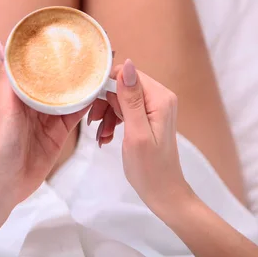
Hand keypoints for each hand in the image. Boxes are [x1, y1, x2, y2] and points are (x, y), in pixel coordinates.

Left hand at [0, 40, 88, 204]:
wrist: (7, 180)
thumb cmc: (1, 141)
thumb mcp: (6, 106)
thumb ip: (9, 78)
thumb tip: (2, 45)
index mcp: (19, 92)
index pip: (37, 68)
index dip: (49, 54)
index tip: (65, 36)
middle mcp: (35, 102)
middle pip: (57, 81)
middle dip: (71, 68)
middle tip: (91, 52)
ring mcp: (49, 118)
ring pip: (70, 96)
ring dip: (82, 85)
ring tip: (99, 68)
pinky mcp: (60, 133)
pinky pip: (76, 114)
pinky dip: (87, 104)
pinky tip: (99, 92)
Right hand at [89, 59, 190, 210]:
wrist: (163, 192)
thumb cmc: (150, 168)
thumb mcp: (137, 133)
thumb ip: (131, 99)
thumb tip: (127, 64)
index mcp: (159, 97)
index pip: (127, 74)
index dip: (107, 87)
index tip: (95, 108)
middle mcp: (160, 97)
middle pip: (123, 85)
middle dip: (105, 103)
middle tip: (96, 125)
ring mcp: (154, 106)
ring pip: (120, 98)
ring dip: (107, 115)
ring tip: (102, 136)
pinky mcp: (148, 116)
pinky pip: (125, 109)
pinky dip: (113, 121)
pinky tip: (107, 136)